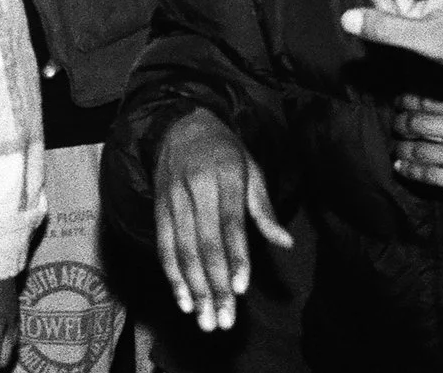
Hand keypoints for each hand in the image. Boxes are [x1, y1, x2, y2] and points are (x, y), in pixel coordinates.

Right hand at [152, 108, 292, 333]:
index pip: (229, 222)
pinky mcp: (157, 206)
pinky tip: (183, 300)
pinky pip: (163, 245)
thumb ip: (264, 208)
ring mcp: (172, 197)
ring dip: (194, 288)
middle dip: (214, 284)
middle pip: (204, 242)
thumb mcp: (251, 169)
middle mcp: (195, 186)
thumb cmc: (224, 152)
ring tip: (206, 318)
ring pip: (181, 249)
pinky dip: (172, 275)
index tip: (240, 289)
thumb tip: (285, 242)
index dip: (235, 256)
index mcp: (224, 174)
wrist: (179, 124)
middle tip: (223, 319)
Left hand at [391, 96, 442, 203]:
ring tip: (398, 150)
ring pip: (421, 152)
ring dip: (401, 151)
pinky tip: (402, 169)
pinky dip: (411, 172)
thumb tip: (434, 87)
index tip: (400, 103)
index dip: (406, 101)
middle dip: (399, 126)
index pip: (429, 100)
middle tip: (396, 128)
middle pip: (418, 124)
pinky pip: (431, 176)